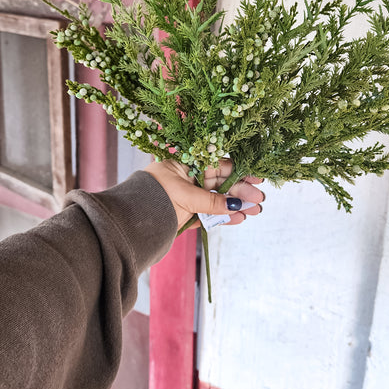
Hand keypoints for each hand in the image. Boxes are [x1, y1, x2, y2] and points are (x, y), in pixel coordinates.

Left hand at [145, 159, 264, 230]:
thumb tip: (237, 204)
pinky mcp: (184, 216)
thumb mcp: (185, 196)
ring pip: (216, 201)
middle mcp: (186, 179)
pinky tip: (237, 220)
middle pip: (219, 184)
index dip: (237, 172)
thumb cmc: (153, 198)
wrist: (129, 223)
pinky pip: (207, 215)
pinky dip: (222, 218)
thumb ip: (211, 201)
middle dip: (240, 192)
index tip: (256, 178)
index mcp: (184, 165)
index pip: (217, 165)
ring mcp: (186, 198)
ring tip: (254, 212)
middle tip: (259, 200)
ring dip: (235, 206)